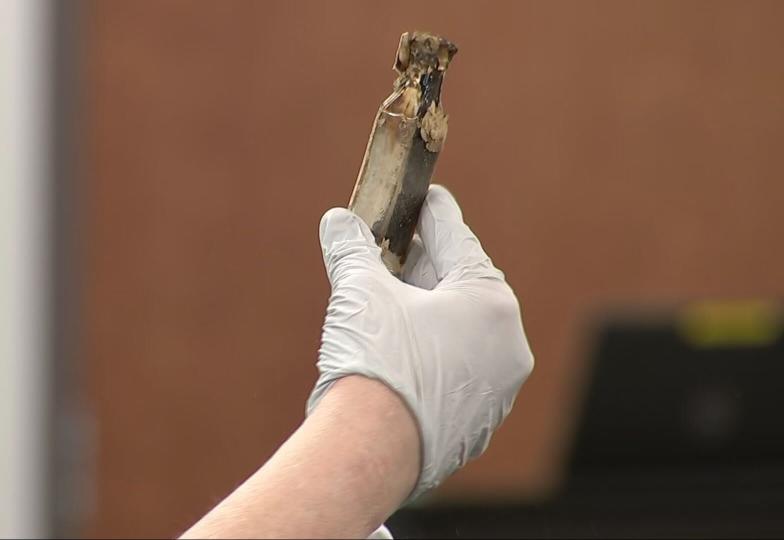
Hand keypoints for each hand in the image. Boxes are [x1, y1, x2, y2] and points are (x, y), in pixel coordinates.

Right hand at [308, 184, 533, 500]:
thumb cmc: (375, 362)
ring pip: (460, 333)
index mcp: (490, 302)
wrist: (370, 453)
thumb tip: (339, 221)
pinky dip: (430, 354)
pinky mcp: (477, 423)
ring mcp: (496, 389)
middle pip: (461, 287)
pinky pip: (455, 372)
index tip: (425, 196)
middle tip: (396, 246)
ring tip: (390, 299)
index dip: (434, 213)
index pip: (457, 239)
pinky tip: (400, 352)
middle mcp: (506, 344)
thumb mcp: (360, 292)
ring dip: (427, 313)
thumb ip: (352, 250)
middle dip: (426, 265)